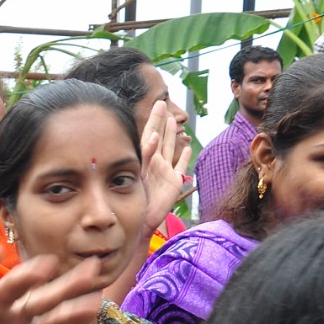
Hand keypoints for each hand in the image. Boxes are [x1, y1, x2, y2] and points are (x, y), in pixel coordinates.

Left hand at [140, 100, 191, 233]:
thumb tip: (154, 135)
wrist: (142, 220)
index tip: (156, 103)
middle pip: (160, 136)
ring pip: (170, 148)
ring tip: (173, 119)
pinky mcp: (174, 182)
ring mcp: (165, 171)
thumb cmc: (135, 200)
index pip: (150, 134)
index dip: (153, 119)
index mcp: (146, 159)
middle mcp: (156, 162)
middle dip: (161, 120)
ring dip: (172, 134)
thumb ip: (146, 155)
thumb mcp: (140, 173)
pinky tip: (188, 148)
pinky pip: (181, 166)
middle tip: (162, 103)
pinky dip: (185, 157)